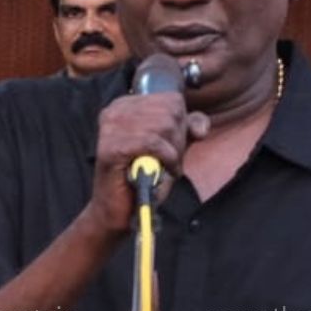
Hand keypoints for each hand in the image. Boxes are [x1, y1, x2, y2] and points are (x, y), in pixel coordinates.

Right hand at [84, 91, 208, 239]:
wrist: (121, 210)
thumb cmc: (145, 177)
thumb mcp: (173, 146)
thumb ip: (188, 129)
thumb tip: (200, 128)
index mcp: (125, 105)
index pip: (172, 99)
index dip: (181, 124)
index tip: (171, 145)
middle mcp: (114, 112)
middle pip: (170, 111)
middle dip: (177, 139)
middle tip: (168, 159)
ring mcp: (110, 129)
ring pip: (164, 125)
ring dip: (172, 151)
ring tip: (163, 166)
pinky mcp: (111, 149)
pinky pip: (153, 143)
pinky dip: (165, 158)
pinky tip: (162, 170)